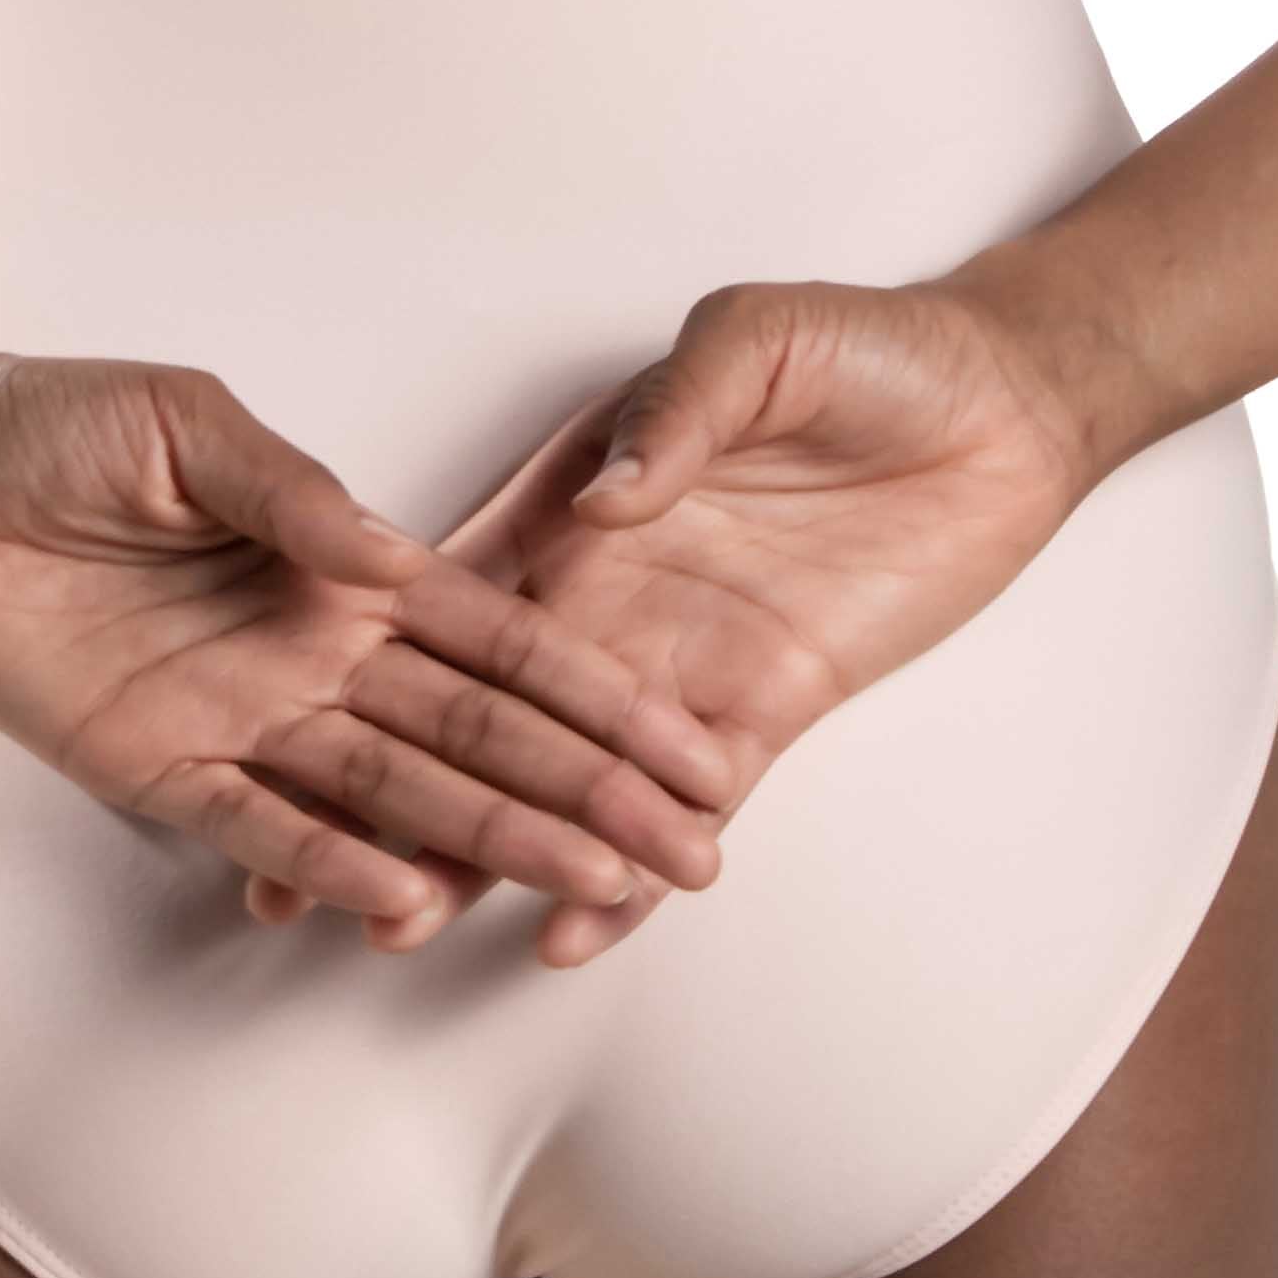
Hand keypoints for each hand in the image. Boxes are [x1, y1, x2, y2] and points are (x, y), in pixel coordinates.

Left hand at [0, 333, 739, 951]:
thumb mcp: (185, 423)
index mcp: (343, 565)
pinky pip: (256, 826)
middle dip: (585, 794)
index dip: (597, 692)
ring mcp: (239, 715)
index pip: (501, 638)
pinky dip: (327, 863)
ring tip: (589, 892)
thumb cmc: (51, 425)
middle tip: (688, 855)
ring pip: (394, 795)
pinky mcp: (152, 762)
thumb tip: (388, 558)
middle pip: (478, 734)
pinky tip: (402, 899)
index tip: (693, 739)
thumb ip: (291, 491)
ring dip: (490, 843)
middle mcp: (312, 651)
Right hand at [250, 272, 1091, 963]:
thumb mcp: (758, 341)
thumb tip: (605, 498)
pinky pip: (685, 809)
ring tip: (407, 928)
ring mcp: (682, 659)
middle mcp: (608, 590)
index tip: (272, 721)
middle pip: (479, 708)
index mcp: (576, 498)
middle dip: (391, 792)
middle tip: (302, 880)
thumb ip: (679, 414)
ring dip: (489, 853)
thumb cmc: (870, 347)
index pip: (450, 591)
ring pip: (563, 780)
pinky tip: (572, 936)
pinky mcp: (765, 708)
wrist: (1005, 404)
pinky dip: (629, 876)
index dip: (360, 658)